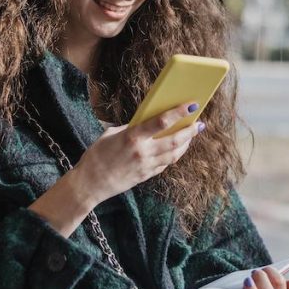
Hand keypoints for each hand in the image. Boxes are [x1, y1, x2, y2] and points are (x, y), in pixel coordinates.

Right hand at [75, 102, 203, 204]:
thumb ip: (131, 128)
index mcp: (132, 137)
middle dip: (189, 131)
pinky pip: (165, 164)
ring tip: (191, 135)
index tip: (190, 105)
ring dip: (186, 144)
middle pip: (174, 140)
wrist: (90, 184)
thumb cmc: (97, 155)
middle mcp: (142, 152)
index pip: (161, 122)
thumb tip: (147, 121)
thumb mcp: (111, 134)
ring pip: (174, 154)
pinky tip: (177, 149)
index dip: (178, 112)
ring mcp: (146, 166)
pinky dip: (173, 155)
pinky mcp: (146, 176)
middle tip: (198, 124)